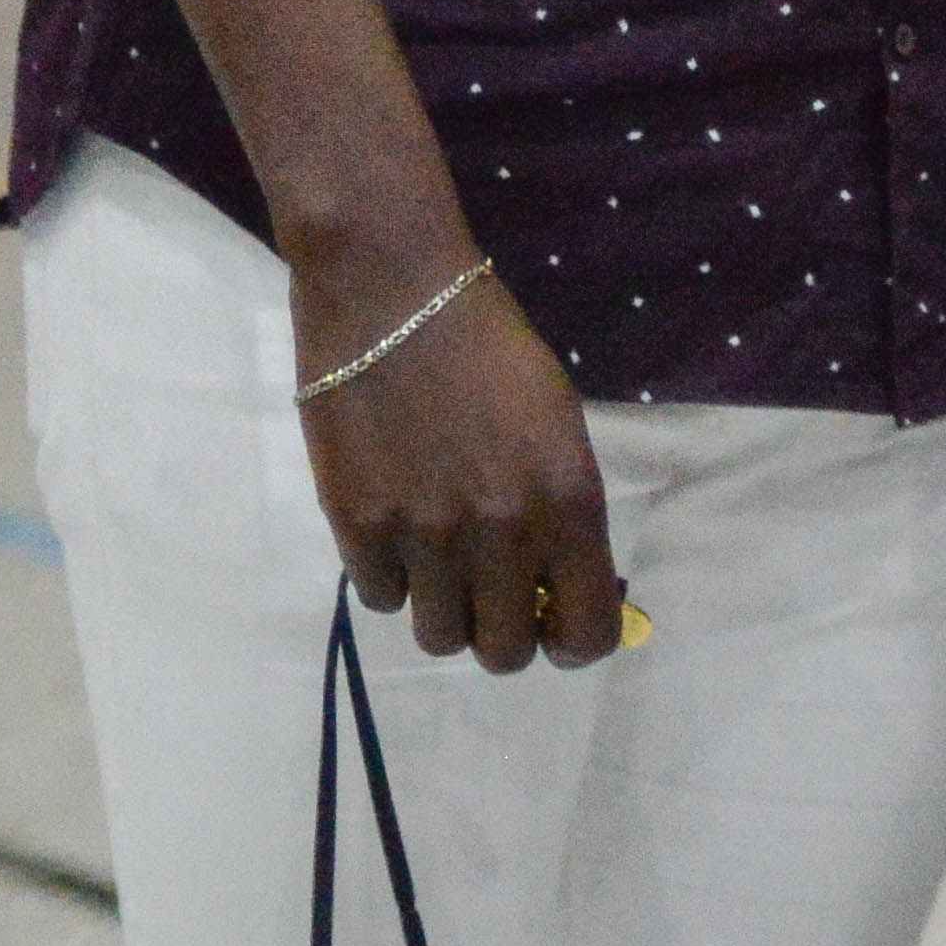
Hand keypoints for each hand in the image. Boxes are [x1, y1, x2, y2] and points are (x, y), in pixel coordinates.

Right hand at [293, 258, 623, 669]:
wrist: (393, 292)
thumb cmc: (489, 346)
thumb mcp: (556, 422)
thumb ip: (563, 510)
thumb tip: (559, 589)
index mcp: (568, 501)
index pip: (586, 630)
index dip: (574, 641)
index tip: (557, 628)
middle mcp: (503, 530)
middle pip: (506, 653)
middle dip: (505, 632)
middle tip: (492, 594)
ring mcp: (426, 534)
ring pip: (440, 638)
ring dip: (444, 608)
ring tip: (439, 556)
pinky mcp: (359, 527)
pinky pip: (381, 598)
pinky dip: (389, 575)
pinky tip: (394, 523)